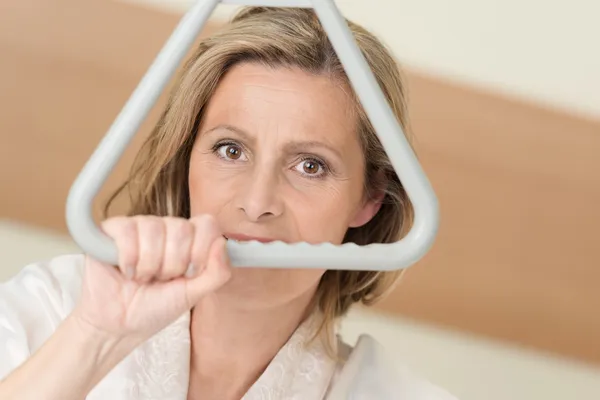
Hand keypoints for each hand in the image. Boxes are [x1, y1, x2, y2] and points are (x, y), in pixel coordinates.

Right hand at [72, 214, 230, 344]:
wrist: (119, 326)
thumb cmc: (155, 308)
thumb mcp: (193, 295)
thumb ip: (216, 273)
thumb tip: (222, 243)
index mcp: (189, 240)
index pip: (207, 224)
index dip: (201, 250)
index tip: (190, 273)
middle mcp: (166, 228)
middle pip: (182, 228)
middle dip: (173, 264)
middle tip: (162, 279)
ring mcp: (140, 226)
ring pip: (155, 228)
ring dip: (150, 264)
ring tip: (143, 278)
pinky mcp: (113, 229)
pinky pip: (128, 230)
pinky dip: (129, 258)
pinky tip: (127, 271)